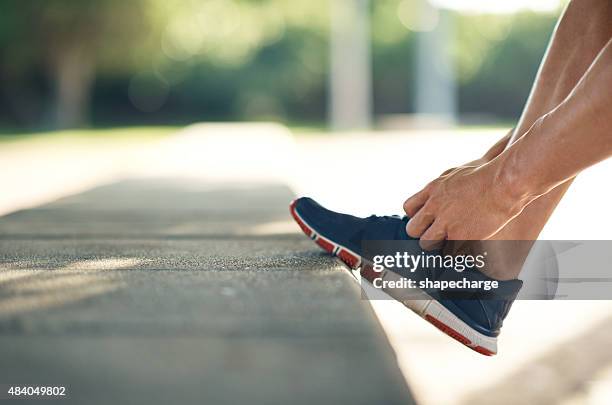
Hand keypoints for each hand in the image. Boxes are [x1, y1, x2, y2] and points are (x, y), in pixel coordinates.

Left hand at [403, 161, 526, 248]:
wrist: (504, 183)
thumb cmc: (486, 174)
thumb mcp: (455, 173)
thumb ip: (442, 188)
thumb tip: (435, 196)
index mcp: (432, 189)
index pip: (408, 208)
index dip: (417, 216)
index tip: (426, 220)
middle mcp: (435, 206)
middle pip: (412, 229)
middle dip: (422, 233)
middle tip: (435, 234)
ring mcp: (446, 222)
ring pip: (427, 243)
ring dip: (437, 244)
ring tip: (451, 241)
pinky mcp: (460, 236)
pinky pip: (449, 252)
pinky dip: (455, 252)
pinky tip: (464, 247)